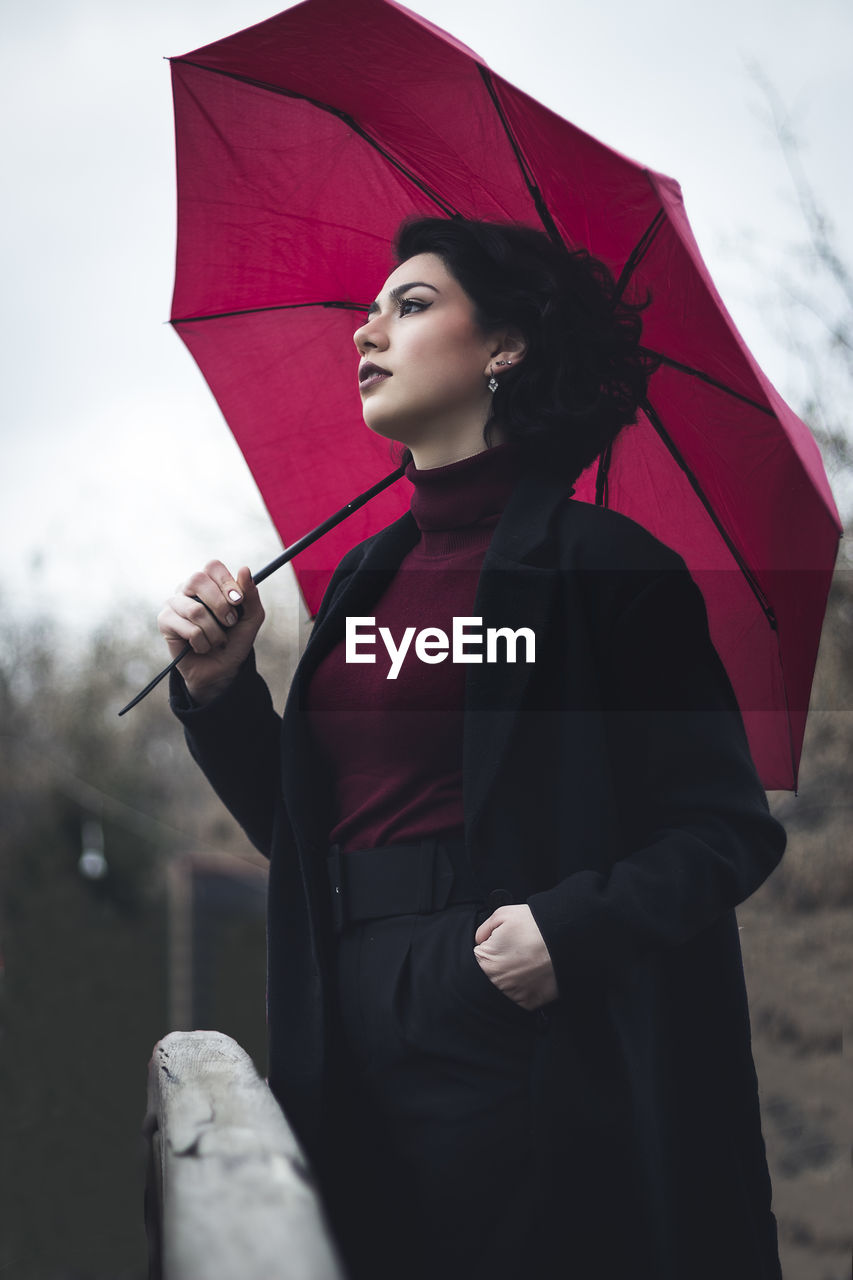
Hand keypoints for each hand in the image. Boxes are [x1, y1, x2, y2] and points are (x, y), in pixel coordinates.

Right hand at [157, 561, 264, 704]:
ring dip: (214, 632)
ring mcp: (174, 603)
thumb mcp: (251, 618)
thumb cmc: (234, 641)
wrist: (222, 670)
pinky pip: (188, 628)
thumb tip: (244, 569)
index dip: (226, 582)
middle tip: (230, 622)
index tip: (238, 601)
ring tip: (218, 641)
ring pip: (195, 610)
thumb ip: (250, 595)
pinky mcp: (164, 621)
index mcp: (209, 583)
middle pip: (198, 580)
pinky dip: (202, 642)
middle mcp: (188, 589)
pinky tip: (201, 647)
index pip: (213, 567)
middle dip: (220, 605)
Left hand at [473, 904, 558, 1010]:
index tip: (503, 943)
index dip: (491, 947)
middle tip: (517, 952)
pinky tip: (534, 973)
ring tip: (528, 962)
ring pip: (505, 987)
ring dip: (513, 976)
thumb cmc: (536, 926)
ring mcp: (514, 996)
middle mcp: (498, 984)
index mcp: (486, 962)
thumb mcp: (502, 915)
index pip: (478, 957)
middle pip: (490, 975)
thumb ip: (483, 930)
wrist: (567, 939)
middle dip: (500, 963)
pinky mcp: (530, 1004)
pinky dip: (525, 987)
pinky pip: (520, 999)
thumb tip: (479, 941)